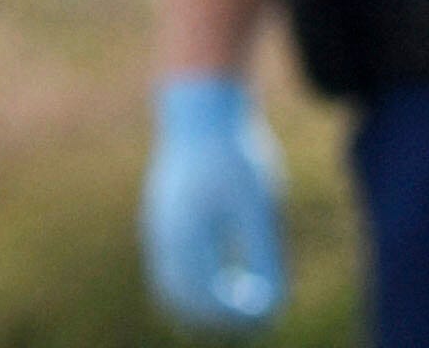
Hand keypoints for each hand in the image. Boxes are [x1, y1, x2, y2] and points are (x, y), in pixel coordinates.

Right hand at [139, 73, 286, 331]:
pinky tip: (225, 278)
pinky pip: (169, 271)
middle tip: (255, 317)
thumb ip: (267, 257)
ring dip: (203, 305)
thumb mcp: (262, 206)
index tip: (267, 312)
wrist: (203, 109)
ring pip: (172, 291)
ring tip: (243, 301)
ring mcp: (156, 230)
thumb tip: (272, 306)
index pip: (207, 301)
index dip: (237, 317)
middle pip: (182, 304)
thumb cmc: (238, 155)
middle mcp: (164, 238)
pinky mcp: (159, 223)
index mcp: (188, 235)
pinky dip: (194, 287)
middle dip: (218, 319)